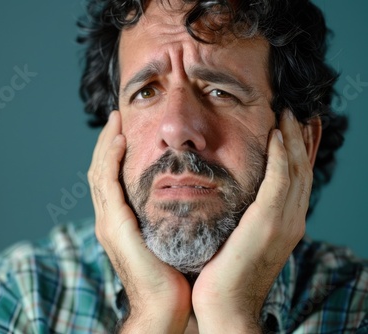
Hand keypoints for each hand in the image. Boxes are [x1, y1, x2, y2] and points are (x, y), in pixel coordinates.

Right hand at [88, 111, 191, 331]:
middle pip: (100, 170)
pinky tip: (119, 142)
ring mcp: (108, 222)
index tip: (124, 130)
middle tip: (116, 117)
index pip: (110, 179)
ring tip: (115, 120)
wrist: (164, 306)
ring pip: (99, 172)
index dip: (113, 153)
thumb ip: (165, 217)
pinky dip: (110, 161)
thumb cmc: (171, 276)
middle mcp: (107, 219)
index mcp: (118, 222)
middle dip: (106, 142)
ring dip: (106, 144)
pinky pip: (108, 185)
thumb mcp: (167, 238)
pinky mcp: (115, 226)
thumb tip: (183, 197)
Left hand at [192, 110, 312, 331]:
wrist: (224, 305)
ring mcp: (283, 222)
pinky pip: (278, 181)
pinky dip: (280, 156)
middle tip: (299, 112)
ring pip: (294, 171)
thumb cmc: (224, 273)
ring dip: (293, 139)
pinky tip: (276, 135)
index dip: (300, 152)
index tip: (297, 128)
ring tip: (289, 114)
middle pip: (302, 170)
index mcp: (284, 224)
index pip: (296, 180)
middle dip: (302, 139)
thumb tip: (237, 199)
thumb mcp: (240, 238)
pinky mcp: (267, 223)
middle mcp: (290, 220)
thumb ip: (245, 217)